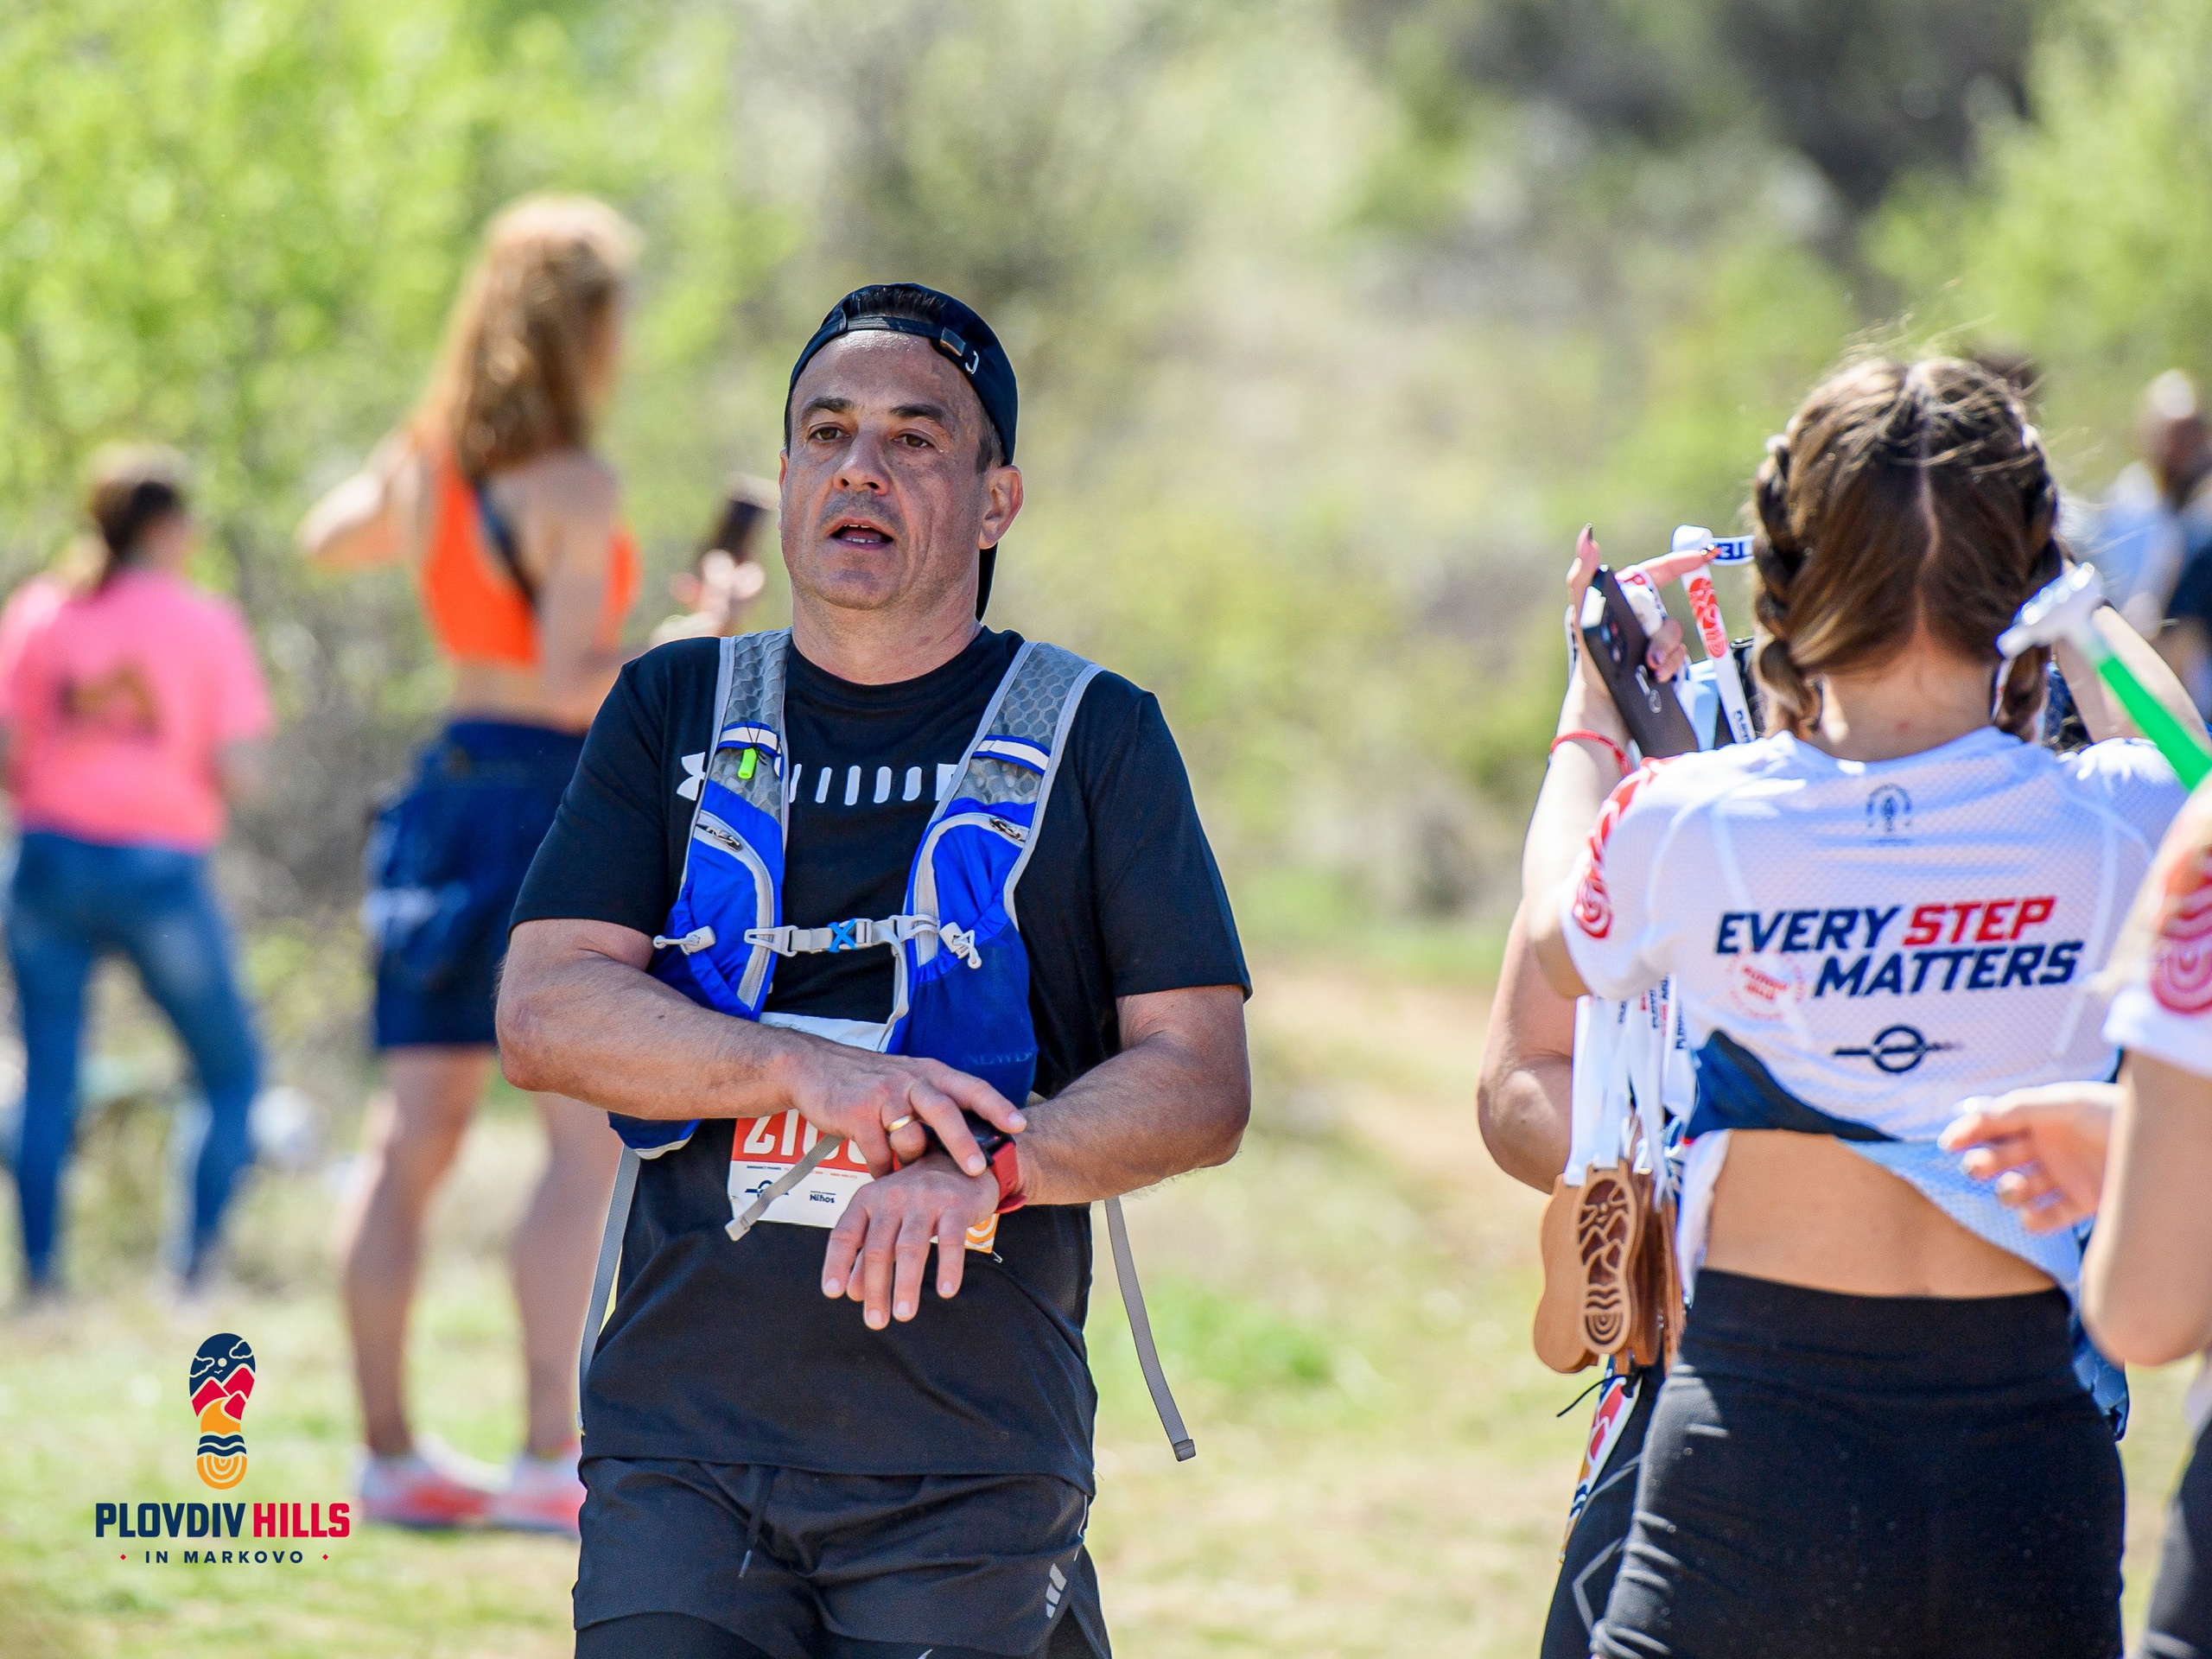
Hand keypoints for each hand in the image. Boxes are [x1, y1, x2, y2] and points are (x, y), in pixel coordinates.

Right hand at [774, 1036, 1024, 1177]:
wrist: (813, 1068)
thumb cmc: (868, 1082)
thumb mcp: (907, 1082)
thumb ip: (934, 1106)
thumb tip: (968, 1146)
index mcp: (931, 1073)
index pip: (972, 1087)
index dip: (997, 1106)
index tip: (1020, 1126)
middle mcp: (912, 1080)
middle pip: (945, 1112)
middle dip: (963, 1144)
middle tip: (978, 1170)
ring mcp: (884, 1096)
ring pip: (910, 1137)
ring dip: (910, 1161)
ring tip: (906, 1169)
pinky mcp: (858, 1113)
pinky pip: (878, 1153)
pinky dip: (881, 1169)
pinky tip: (879, 1172)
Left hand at [820, 1151, 999, 1327]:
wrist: (961, 1159)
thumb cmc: (918, 1194)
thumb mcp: (887, 1218)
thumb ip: (867, 1253)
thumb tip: (853, 1293)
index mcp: (869, 1199)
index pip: (846, 1233)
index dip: (837, 1263)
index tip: (833, 1292)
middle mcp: (893, 1196)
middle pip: (878, 1248)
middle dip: (875, 1288)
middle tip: (876, 1321)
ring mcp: (925, 1199)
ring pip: (910, 1247)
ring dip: (906, 1284)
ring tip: (904, 1314)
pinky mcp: (956, 1204)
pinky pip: (951, 1240)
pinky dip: (948, 1267)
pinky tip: (946, 1290)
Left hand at [1559, 528, 1702, 745]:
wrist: (1603, 705)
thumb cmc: (1590, 660)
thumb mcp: (1582, 615)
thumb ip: (1583, 577)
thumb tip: (1587, 537)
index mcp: (1622, 603)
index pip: (1656, 573)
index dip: (1681, 561)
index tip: (1706, 555)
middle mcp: (1638, 621)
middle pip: (1668, 612)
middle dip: (1664, 632)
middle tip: (1651, 652)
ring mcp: (1650, 643)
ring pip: (1675, 637)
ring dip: (1666, 651)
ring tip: (1649, 668)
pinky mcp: (1660, 665)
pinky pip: (1678, 657)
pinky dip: (1671, 665)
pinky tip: (1657, 676)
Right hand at [1939, 1085, 2117, 1231]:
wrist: (2164, 1151)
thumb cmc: (2116, 1115)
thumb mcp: (2066, 1103)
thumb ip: (2021, 1108)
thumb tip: (1980, 1113)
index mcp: (2041, 1116)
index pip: (1996, 1123)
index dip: (1970, 1131)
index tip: (1950, 1143)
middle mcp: (2050, 1145)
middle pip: (2002, 1156)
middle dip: (1984, 1162)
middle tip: (1980, 1168)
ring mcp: (2065, 1174)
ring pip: (2020, 1187)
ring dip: (2008, 1191)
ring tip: (2013, 1190)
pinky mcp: (2084, 1202)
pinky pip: (2049, 1215)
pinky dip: (2036, 1220)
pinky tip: (2031, 1217)